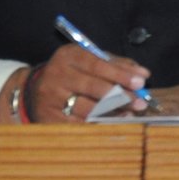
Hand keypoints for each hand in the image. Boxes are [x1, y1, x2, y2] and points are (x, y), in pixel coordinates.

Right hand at [22, 43, 150, 122]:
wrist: (35, 90)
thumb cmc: (73, 72)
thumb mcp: (89, 60)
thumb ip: (116, 64)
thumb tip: (143, 74)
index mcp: (68, 56)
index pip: (97, 65)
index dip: (121, 74)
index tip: (141, 82)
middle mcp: (56, 75)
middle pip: (93, 87)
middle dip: (121, 95)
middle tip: (141, 102)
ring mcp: (51, 98)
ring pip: (88, 108)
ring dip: (113, 112)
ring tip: (130, 112)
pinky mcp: (49, 118)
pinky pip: (80, 123)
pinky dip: (100, 123)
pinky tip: (114, 121)